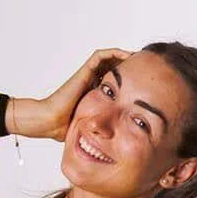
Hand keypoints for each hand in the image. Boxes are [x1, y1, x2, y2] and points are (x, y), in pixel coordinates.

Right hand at [6, 48, 131, 140]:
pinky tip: (128, 55)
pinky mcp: (84, 71)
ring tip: (139, 58)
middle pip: (113, 68)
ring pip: (109, 59)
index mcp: (92, 94)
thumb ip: (101, 131)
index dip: (127, 82)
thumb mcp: (91, 129)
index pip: (113, 83)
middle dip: (128, 67)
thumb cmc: (64, 128)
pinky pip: (101, 55)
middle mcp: (90, 82)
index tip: (142, 86)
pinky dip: (114, 52)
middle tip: (144, 70)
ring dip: (124, 57)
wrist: (51, 122)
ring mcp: (86, 75)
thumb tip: (115, 144)